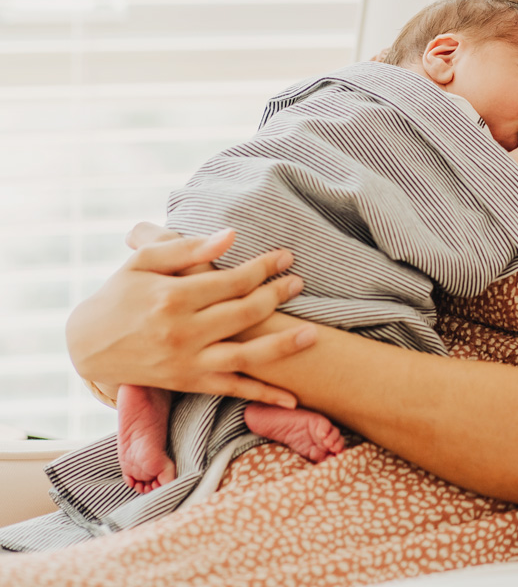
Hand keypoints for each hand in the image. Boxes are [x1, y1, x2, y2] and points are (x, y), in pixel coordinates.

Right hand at [65, 224, 316, 406]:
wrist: (86, 345)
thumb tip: (229, 236)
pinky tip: (292, 399)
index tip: (286, 257)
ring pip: (246, 356)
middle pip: (245, 313)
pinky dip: (263, 396)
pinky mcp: (189, 383)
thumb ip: (187, 248)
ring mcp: (188, 362)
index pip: (232, 280)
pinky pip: (232, 389)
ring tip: (313, 334)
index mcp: (173, 297)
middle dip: (278, 295)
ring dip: (283, 346)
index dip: (264, 267)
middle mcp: (183, 332)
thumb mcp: (143, 262)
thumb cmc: (119, 294)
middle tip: (299, 282)